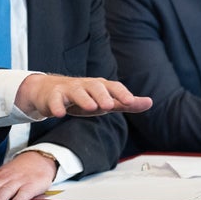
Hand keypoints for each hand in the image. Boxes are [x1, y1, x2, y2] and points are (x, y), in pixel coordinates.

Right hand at [15, 73, 152, 117]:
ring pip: (76, 91)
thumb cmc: (83, 97)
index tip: (131, 101)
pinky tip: (59, 114)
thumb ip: (125, 103)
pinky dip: (56, 106)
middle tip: (109, 105)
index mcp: (100, 86)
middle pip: (95, 86)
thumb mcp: (105, 101)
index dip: (122, 93)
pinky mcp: (53, 96)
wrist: (50, 92)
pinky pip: (55, 100)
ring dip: (84, 98)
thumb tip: (149, 102)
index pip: (113, 87)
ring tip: (91, 107)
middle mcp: (85, 85)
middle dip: (103, 95)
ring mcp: (68, 89)